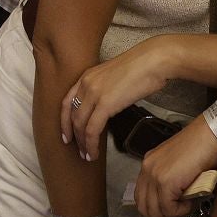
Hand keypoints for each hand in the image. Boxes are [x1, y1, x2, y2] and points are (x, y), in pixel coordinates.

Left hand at [61, 37, 181, 159]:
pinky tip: (94, 153)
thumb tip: (107, 106)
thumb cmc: (142, 67)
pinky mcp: (105, 104)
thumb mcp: (115, 76)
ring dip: (82, 144)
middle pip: (72, 116)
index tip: (66, 135)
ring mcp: (94, 93)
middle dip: (73, 136)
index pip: (67, 101)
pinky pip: (92, 130)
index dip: (64, 121)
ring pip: (80, 125)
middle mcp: (86, 83)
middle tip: (78, 150)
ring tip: (87, 156)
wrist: (153, 60)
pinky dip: (91, 144)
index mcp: (87, 76)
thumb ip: (105, 89)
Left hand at [133, 120, 216, 216]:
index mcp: (150, 164)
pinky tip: (192, 201)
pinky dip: (181, 211)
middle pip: (143, 207)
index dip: (150, 216)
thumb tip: (175, 204)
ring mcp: (154, 174)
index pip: (141, 196)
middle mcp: (147, 168)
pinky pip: (168, 208)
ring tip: (189, 213)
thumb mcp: (181, 166)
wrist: (211, 134)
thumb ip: (173, 182)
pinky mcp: (165, 181)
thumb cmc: (203, 148)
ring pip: (154, 211)